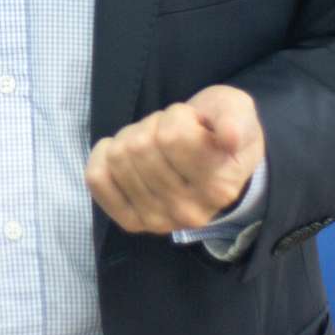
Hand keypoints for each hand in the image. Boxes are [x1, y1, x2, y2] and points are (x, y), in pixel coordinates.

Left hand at [86, 83, 264, 234]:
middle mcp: (189, 212)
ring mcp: (158, 221)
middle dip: (153, 126)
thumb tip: (230, 136)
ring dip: (132, 137)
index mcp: (219, 187)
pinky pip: (97, 178)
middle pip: (142, 146)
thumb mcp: (237, 113)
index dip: (178, 116)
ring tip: (155, 143)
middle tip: (171, 133)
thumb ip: (235, 120)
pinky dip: (102, 155)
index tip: (194, 123)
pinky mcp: (132, 221)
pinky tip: (123, 152)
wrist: (212, 165)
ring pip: (119, 157)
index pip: (173, 136)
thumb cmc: (221, 131)